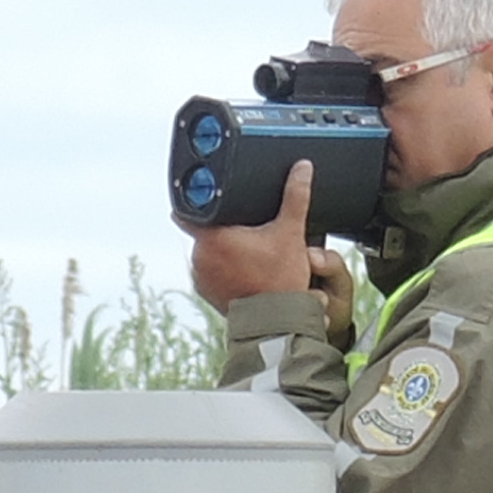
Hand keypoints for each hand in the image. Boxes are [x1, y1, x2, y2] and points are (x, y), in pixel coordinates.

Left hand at [189, 161, 318, 308]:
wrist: (277, 325)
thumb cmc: (280, 282)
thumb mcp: (291, 233)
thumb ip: (295, 196)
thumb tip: (302, 168)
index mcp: (212, 236)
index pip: (191, 205)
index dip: (200, 197)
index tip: (211, 192)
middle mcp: (198, 256)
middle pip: (205, 227)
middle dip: (222, 224)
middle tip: (247, 228)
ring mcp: (199, 276)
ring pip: (207, 249)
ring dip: (221, 246)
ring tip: (247, 250)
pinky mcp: (205, 291)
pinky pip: (209, 269)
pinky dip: (222, 266)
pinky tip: (242, 267)